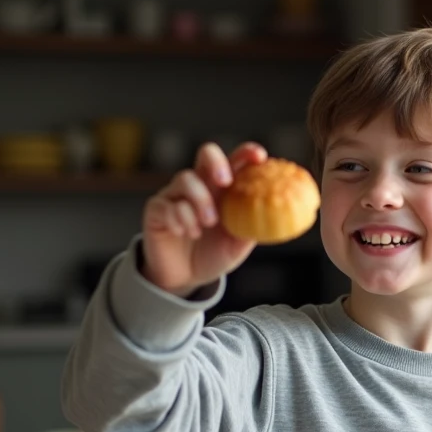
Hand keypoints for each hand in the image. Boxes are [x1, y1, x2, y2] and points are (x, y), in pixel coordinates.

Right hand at [141, 142, 266, 296]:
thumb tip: (274, 218)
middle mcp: (200, 185)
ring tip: (206, 224)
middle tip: (225, 182)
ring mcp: (176, 194)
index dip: (246, 153)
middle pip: (206, 153)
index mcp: (223, 190)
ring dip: (199, 199)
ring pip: (185, 179)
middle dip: (217, 162)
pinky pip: (167, 204)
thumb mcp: (237, 245)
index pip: (236, 161)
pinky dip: (180, 218)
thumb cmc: (213, 255)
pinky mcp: (157, 209)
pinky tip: (186, 232)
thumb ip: (252, 228)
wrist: (185, 278)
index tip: (259, 156)